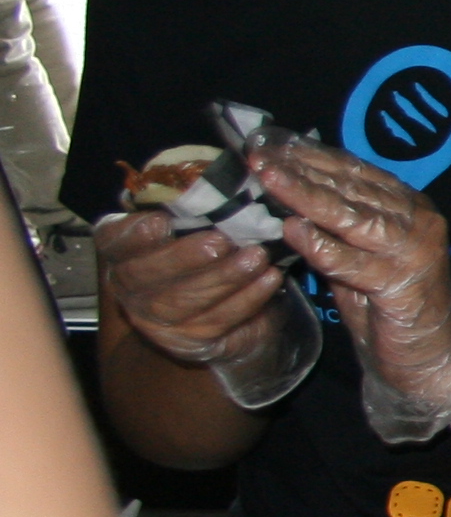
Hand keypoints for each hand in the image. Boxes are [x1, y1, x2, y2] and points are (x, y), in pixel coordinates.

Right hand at [92, 208, 289, 366]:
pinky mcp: (187, 340)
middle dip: (185, 259)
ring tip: (257, 257)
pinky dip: (247, 299)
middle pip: (146, 276)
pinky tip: (270, 279)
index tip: (160, 222)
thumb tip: (209, 176)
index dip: (133, 235)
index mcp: (122, 249)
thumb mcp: (194, 221)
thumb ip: (190, 205)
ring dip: (224, 278)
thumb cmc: (206, 247)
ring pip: (183, 302)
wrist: (225, 306)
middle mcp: (128, 285)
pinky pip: (217, 320)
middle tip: (222, 242)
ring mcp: (154, 318)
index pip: (114, 241)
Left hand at [251, 136, 450, 438]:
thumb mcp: (358, 257)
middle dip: (302, 170)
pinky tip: (293, 230)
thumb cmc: (390, 307)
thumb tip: (287, 194)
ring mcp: (415, 251)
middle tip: (261, 157)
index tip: (273, 145)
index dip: (314, 156)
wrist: (433, 357)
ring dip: (306, 197)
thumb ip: (334, 228)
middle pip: (352, 188)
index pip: (357, 172)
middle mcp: (419, 220)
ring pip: (352, 218)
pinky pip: (355, 262)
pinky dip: (322, 246)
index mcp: (410, 207)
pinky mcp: (404, 284)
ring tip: (269, 180)